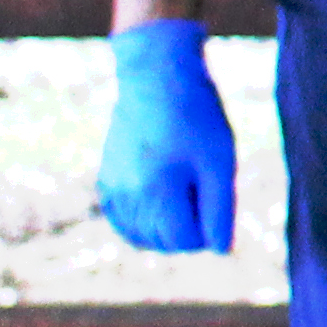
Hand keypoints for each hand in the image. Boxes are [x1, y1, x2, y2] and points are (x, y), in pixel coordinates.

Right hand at [99, 21, 236, 254]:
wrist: (156, 75)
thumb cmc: (196, 116)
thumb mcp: (220, 161)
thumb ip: (219, 209)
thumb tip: (220, 250)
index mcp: (155, 192)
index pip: (185, 241)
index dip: (209, 229)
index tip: (218, 199)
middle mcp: (126, 196)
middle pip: (162, 242)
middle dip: (189, 230)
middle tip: (204, 192)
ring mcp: (112, 188)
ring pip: (140, 234)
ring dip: (166, 228)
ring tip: (187, 194)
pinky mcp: (106, 178)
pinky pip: (122, 219)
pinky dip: (142, 222)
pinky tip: (161, 205)